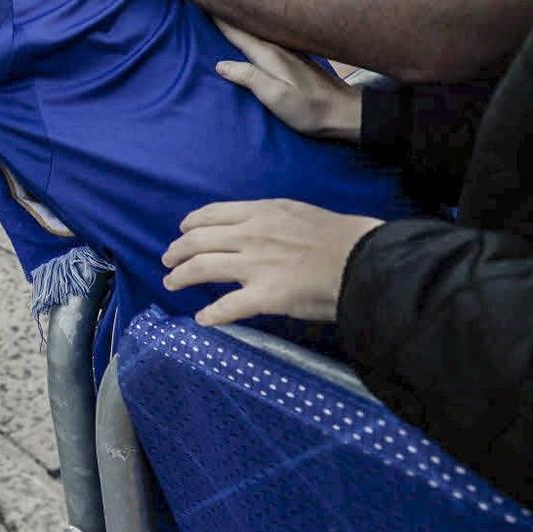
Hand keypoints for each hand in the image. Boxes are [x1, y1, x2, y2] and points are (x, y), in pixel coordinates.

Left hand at [163, 199, 381, 325]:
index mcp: (261, 213)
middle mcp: (250, 235)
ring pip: (202, 268)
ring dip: (181, 276)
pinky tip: (202, 319)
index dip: (191, 224)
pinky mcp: (264, 296)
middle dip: (177, 251)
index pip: (212, 214)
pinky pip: (227, 307)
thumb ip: (271, 220)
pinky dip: (211, 314)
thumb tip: (256, 228)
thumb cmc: (342, 236)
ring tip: (171, 283)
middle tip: (168, 260)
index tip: (183, 230)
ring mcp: (254, 266)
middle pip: (198, 241)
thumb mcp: (299, 212)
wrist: (364, 261)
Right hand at [212, 19, 361, 140]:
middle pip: (245, 25)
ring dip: (238, 19)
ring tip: (222, 7)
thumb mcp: (276, 97)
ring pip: (255, 29)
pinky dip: (252, 30)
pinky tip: (249, 29)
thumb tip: (220, 64)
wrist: (344, 112)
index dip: (217, 17)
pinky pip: (264, 37)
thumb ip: (249, 78)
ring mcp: (287, 51)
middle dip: (225, 12)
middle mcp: (277, 47)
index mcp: (269, 55)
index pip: (236, 31)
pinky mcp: (293, 58)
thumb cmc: (310, 108)